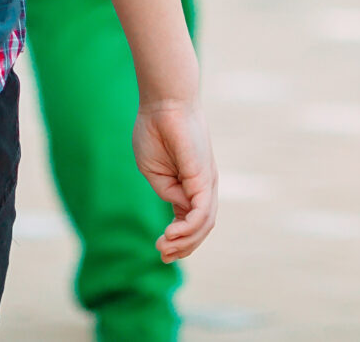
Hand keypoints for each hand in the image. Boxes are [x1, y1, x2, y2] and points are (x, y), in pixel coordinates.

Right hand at [133, 97, 217, 260]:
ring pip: (204, 224)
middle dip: (182, 247)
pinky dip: (188, 228)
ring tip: (163, 248)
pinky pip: (201, 211)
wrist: (163, 103)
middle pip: (200, 227)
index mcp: (188, 185)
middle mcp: (202, 187)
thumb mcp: (153, 170)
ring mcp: (206, 183)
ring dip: (185, 242)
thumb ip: (166, 192)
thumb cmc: (155, 131)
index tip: (160, 250)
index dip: (178, 239)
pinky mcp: (204, 178)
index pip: (190, 220)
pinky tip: (171, 234)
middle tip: (162, 256)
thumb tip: (181, 209)